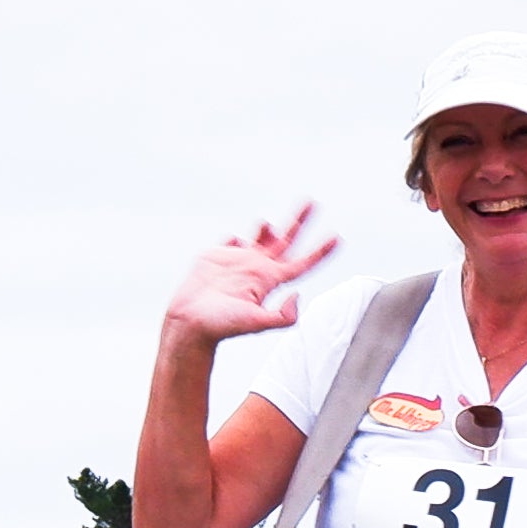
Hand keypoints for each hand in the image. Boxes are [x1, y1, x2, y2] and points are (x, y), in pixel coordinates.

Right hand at [160, 205, 337, 346]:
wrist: (189, 321)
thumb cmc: (221, 325)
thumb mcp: (256, 323)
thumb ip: (282, 317)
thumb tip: (298, 296)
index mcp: (269, 281)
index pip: (302, 264)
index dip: (320, 251)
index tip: (337, 237)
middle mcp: (257, 269)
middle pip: (286, 241)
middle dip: (300, 221)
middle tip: (313, 202)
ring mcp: (238, 262)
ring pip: (260, 238)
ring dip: (267, 228)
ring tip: (267, 224)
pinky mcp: (217, 257)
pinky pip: (232, 242)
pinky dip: (235, 239)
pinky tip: (234, 242)